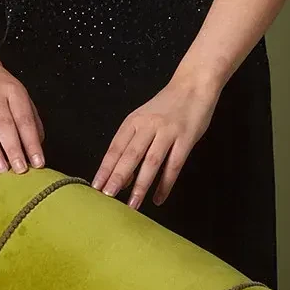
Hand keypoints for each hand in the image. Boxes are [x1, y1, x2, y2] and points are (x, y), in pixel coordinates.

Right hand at [0, 55, 44, 174]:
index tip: (38, 162)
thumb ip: (31, 122)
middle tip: (20, 169)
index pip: (24, 120)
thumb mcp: (21, 97)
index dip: (31, 143)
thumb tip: (35, 150)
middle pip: (4, 125)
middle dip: (13, 149)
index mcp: (14, 92)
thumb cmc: (1, 87)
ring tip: (3, 170)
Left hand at [92, 73, 220, 207]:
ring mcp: (168, 132)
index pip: (116, 148)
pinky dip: (166, 184)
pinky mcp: (186, 139)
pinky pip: (174, 165)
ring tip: (132, 205)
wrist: (194, 84)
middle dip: (117, 177)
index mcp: (134, 121)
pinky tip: (158, 199)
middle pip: (130, 155)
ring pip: (151, 162)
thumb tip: (122, 177)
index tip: (95, 186)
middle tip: (107, 197)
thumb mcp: (145, 119)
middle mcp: (149, 125)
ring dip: (141, 185)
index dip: (105, 168)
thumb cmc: (168, 106)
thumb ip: (133, 145)